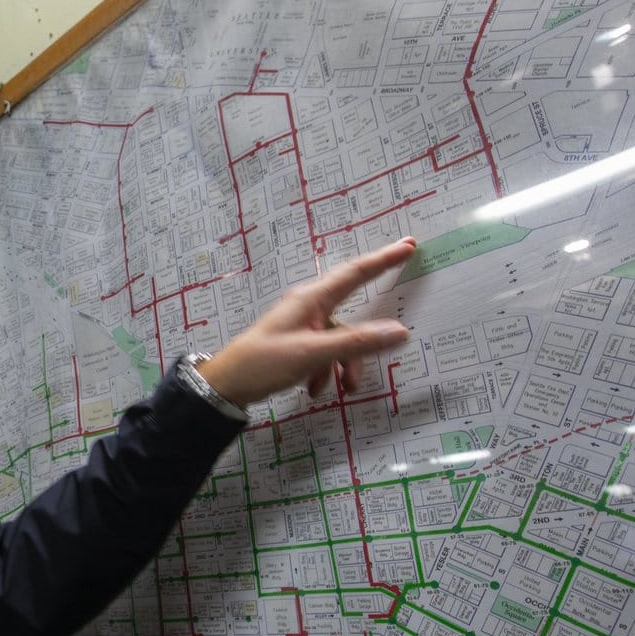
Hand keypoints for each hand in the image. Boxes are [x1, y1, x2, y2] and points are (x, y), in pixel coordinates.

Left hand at [197, 237, 414, 406]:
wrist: (226, 385)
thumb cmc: (265, 362)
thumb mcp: (313, 353)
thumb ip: (357, 343)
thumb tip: (399, 332)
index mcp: (312, 299)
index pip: (355, 272)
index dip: (383, 259)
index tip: (408, 245)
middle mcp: (309, 308)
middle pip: (352, 315)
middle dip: (369, 335)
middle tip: (400, 332)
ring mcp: (302, 327)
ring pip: (339, 342)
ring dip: (345, 365)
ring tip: (345, 389)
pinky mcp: (296, 346)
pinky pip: (323, 354)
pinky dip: (325, 372)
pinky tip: (315, 390)